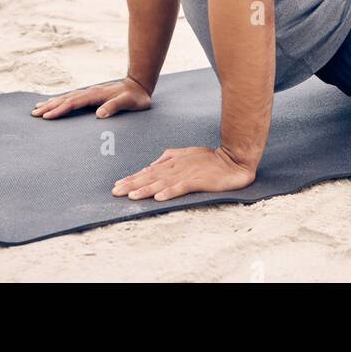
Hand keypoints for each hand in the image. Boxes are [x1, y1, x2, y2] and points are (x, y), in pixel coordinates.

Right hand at [30, 77, 152, 119]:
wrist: (140, 85)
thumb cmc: (136, 97)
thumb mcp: (129, 103)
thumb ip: (115, 107)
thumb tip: (99, 114)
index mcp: (96, 95)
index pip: (74, 103)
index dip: (60, 109)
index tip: (47, 116)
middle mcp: (90, 92)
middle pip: (66, 99)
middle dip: (50, 107)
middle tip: (34, 114)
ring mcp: (90, 93)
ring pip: (67, 97)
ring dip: (52, 103)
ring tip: (37, 108)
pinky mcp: (91, 95)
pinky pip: (71, 98)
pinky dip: (60, 100)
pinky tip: (53, 103)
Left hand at [112, 146, 256, 200]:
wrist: (234, 160)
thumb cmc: (211, 158)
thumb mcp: (187, 154)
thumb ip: (169, 158)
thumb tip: (151, 165)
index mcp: (173, 163)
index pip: (149, 172)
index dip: (132, 178)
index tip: (117, 185)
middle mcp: (177, 168)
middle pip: (151, 177)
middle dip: (132, 185)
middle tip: (116, 193)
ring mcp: (187, 174)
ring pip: (162, 183)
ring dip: (146, 190)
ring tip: (132, 196)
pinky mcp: (199, 181)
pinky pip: (182, 187)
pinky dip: (170, 192)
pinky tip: (159, 197)